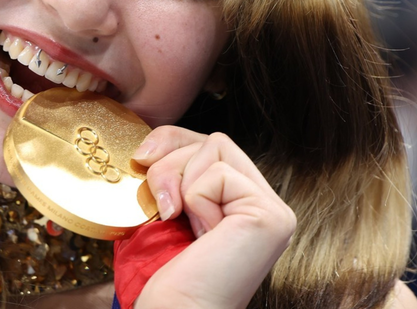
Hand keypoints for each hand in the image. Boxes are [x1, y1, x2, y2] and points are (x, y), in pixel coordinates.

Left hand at [130, 127, 295, 308]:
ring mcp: (274, 210)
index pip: (211, 146)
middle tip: (160, 202)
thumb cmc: (167, 276)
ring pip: (216, 146)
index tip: (142, 159)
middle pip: (214, 140)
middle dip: (171, 159)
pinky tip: (202, 235)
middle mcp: (267, 205)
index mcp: (244, 203)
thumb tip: (148, 146)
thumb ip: (172, 172)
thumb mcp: (165, 209)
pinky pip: (217, 174)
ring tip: (182, 222)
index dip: (172, 143)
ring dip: (180, 181)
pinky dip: (195, 199)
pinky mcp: (270, 216)